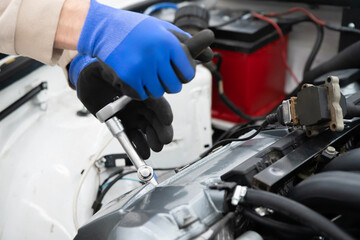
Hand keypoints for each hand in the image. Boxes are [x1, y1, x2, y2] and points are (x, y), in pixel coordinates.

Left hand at [69, 54, 173, 158]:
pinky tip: (143, 153)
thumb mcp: (106, 71)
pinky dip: (138, 146)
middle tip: (164, 139)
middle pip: (154, 117)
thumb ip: (116, 77)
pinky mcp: (123, 125)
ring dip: (153, 139)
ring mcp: (132, 115)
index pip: (155, 99)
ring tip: (156, 148)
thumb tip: (124, 82)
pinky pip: (132, 137)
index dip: (162, 110)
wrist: (87, 81)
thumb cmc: (98, 72)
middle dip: (161, 129)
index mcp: (139, 88)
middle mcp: (139, 103)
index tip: (167, 120)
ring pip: (146, 129)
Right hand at [77, 0, 207, 99]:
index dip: (184, 74)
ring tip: (147, 73)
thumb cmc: (135, 28)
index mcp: (168, 42)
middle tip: (161, 74)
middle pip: (174, 87)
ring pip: (158, 93)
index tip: (178, 72)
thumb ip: (187, 42)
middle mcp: (157, 56)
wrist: (104, 30)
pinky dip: (140, 90)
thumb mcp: (163, 29)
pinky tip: (136, 77)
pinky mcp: (128, 78)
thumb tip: (209, 55)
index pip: (188, 73)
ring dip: (154, 87)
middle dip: (170, 83)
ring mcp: (142, 68)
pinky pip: (142, 95)